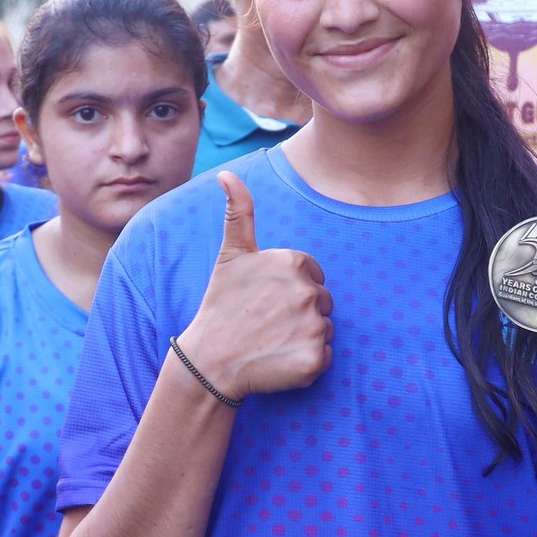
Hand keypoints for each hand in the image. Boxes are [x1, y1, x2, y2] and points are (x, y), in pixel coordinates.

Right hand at [174, 172, 331, 400]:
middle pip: (323, 302)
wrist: (210, 361)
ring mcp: (313, 326)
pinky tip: (280, 360)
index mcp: (293, 262)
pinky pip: (325, 357)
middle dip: (300, 312)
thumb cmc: (222, 306)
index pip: (313, 275)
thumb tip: (226, 174)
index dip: (291, 289)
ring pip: (325, 329)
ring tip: (272, 341)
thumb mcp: (231, 255)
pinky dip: (306, 363)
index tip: (266, 300)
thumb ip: (238, 212)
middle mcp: (308, 291)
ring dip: (304, 337)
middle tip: (268, 323)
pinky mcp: (315, 359)